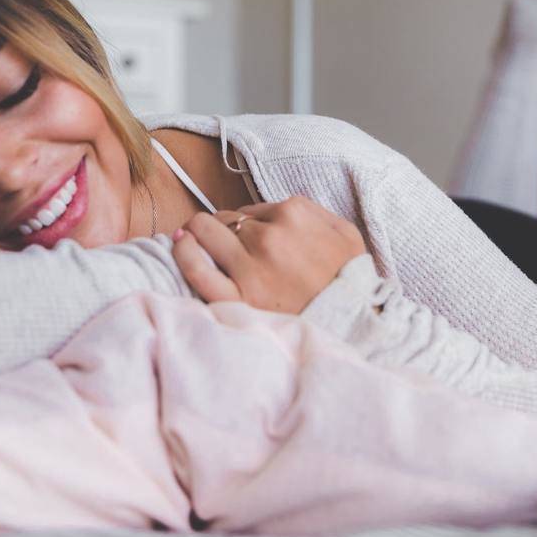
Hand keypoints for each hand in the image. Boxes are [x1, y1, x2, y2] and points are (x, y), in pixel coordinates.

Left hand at [171, 196, 366, 313]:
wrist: (355, 326)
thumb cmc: (351, 282)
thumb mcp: (345, 233)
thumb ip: (312, 211)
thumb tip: (277, 209)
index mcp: (293, 214)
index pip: (252, 210)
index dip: (248, 224)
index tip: (251, 240)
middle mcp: (268, 236)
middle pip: (226, 219)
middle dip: (223, 229)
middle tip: (225, 245)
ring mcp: (250, 266)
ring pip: (206, 233)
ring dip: (199, 235)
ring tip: (196, 242)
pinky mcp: (237, 297)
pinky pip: (196, 267)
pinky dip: (183, 253)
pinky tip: (180, 246)